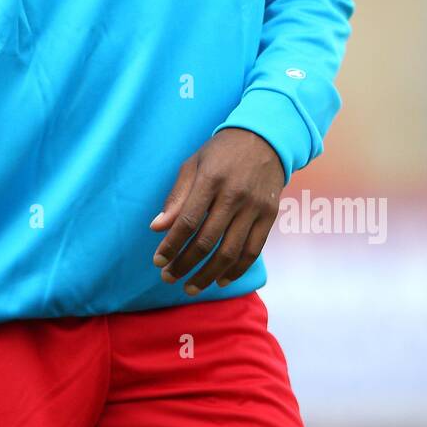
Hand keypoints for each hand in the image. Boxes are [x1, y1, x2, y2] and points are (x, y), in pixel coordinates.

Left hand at [149, 128, 284, 294]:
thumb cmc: (221, 152)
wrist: (265, 139)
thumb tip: (157, 228)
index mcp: (211, 180)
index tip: (158, 261)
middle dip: (185, 264)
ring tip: (190, 287)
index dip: (171, 245)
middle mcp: (235, 196)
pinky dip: (236, 270)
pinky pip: (253, 251)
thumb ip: (176, 197)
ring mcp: (255, 208)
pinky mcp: (269, 217)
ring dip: (208, 274)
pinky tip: (220, 280)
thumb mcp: (193, 164)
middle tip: (168, 277)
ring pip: (230, 252)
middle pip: (207, 241)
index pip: (188, 221)